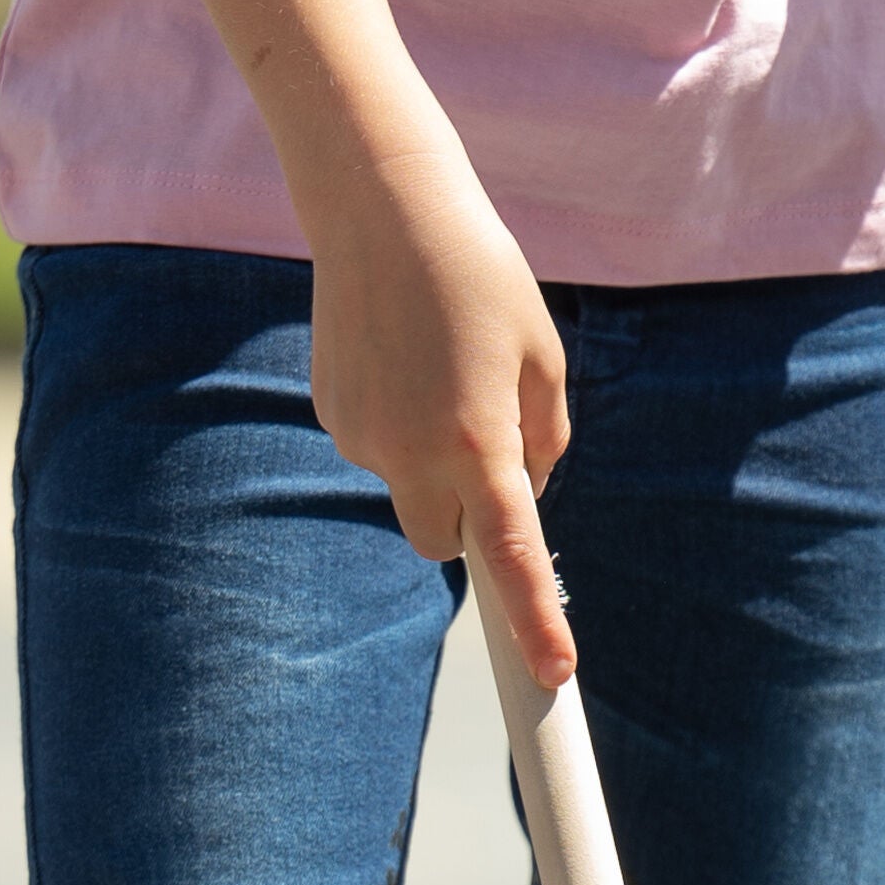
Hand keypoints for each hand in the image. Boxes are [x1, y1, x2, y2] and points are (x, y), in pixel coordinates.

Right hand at [304, 152, 577, 683]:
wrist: (383, 210)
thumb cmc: (481, 277)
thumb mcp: (543, 356)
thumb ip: (544, 436)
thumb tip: (526, 491)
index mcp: (478, 442)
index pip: (511, 556)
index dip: (533, 621)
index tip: (553, 675)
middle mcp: (411, 451)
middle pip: (443, 542)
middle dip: (467, 523)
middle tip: (490, 452)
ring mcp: (361, 436)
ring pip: (409, 484)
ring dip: (432, 452)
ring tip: (441, 361)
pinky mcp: (332, 412)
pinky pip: (378, 443)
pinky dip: (398, 420)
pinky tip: (404, 354)